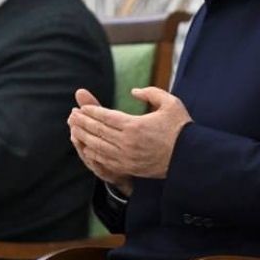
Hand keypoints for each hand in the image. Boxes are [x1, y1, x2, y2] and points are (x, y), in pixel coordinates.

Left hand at [67, 87, 191, 184]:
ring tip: (73, 129)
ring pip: (97, 146)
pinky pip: (104, 161)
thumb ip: (151, 92)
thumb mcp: (170, 103)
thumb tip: (133, 91)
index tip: (81, 107)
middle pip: (98, 131)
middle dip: (82, 122)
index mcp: (135, 125)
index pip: (106, 117)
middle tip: (71, 115)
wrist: (189, 158)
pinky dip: (92, 153)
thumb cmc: (181, 128)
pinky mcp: (129, 168)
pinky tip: (85, 147)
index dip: (92, 111)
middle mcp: (127, 142)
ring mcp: (126, 157)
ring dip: (83, 137)